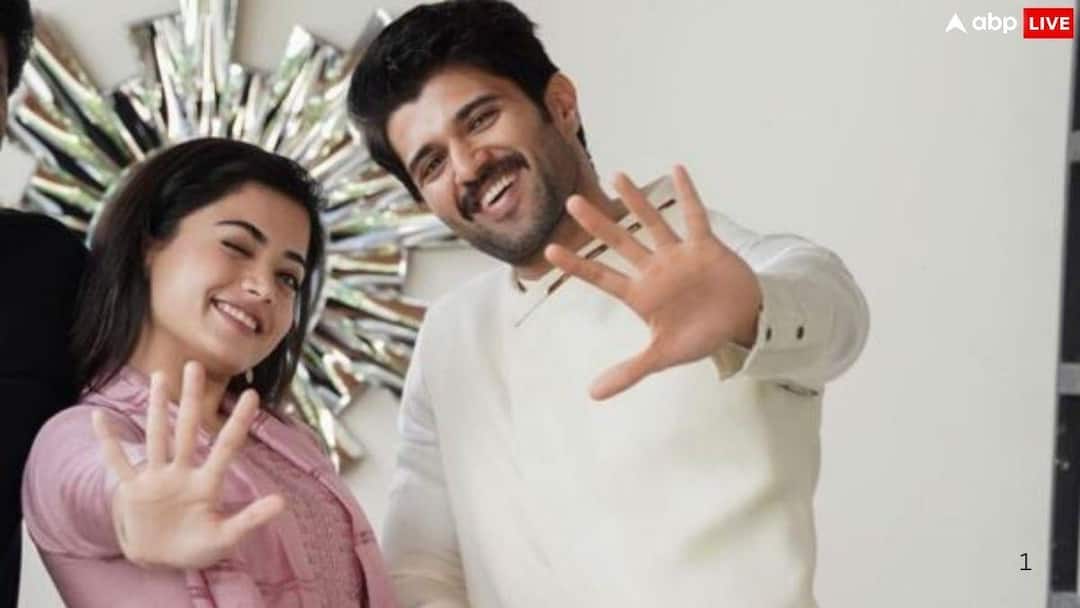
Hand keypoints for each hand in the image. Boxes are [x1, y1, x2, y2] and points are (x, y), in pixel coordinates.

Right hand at [92, 361, 284, 569]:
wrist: (163, 562)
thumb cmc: (198, 548)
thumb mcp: (227, 537)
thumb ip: (251, 519)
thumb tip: (282, 502)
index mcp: (207, 483)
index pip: (226, 446)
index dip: (239, 422)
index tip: (252, 394)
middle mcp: (182, 473)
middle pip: (187, 428)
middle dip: (191, 398)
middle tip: (195, 365)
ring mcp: (156, 479)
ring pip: (156, 436)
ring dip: (156, 407)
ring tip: (158, 376)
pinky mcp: (132, 491)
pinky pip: (118, 463)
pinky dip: (108, 442)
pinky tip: (99, 418)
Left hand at [544, 165, 761, 400]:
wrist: (742, 324)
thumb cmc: (701, 337)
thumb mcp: (663, 357)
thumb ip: (629, 371)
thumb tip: (592, 394)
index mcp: (641, 295)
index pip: (602, 277)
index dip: (577, 265)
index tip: (549, 250)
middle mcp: (655, 270)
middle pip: (620, 242)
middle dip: (596, 224)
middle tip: (571, 202)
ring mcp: (678, 256)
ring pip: (652, 223)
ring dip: (635, 201)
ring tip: (616, 176)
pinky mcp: (705, 247)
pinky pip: (695, 217)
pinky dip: (687, 195)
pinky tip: (676, 170)